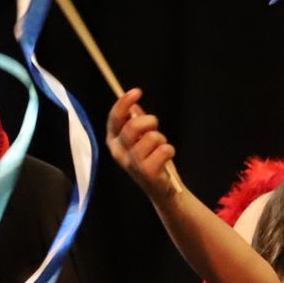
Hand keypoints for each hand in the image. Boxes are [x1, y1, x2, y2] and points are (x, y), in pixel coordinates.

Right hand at [107, 89, 178, 204]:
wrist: (163, 190)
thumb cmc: (152, 160)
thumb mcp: (141, 140)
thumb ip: (136, 123)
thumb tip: (133, 106)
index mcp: (114, 142)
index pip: (115, 118)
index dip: (124, 103)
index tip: (137, 91)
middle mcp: (119, 152)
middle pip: (133, 126)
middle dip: (150, 121)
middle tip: (156, 127)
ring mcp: (132, 163)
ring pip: (152, 137)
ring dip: (161, 139)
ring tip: (161, 148)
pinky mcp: (147, 172)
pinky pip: (164, 149)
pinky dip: (169, 150)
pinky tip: (166, 159)